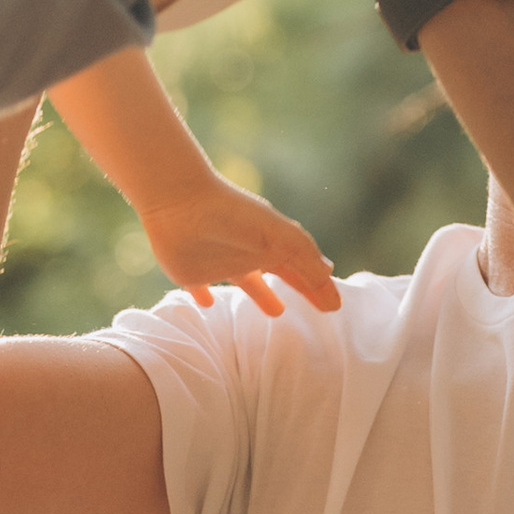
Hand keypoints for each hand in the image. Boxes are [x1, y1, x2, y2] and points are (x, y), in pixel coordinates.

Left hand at [137, 169, 338, 321]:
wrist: (179, 201)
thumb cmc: (233, 215)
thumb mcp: (276, 236)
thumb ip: (303, 256)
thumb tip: (328, 273)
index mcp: (272, 246)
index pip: (302, 271)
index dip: (319, 288)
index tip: (334, 306)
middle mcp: (250, 254)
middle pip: (281, 275)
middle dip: (301, 289)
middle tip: (318, 308)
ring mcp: (220, 264)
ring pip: (247, 283)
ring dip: (263, 295)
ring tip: (276, 312)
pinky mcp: (191, 273)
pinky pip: (199, 288)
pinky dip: (205, 296)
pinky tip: (207, 304)